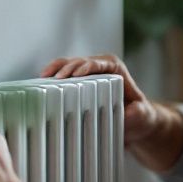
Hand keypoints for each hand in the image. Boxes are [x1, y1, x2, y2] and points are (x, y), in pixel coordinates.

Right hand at [40, 54, 161, 145]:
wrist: (134, 119)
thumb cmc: (140, 115)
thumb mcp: (143, 116)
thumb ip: (137, 114)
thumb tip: (125, 115)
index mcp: (115, 67)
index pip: (98, 63)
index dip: (86, 67)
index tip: (76, 74)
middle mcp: (99, 65)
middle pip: (78, 62)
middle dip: (65, 68)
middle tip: (53, 79)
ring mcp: (86, 72)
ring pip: (66, 65)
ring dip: (54, 70)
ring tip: (41, 79)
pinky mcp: (77, 80)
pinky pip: (61, 74)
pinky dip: (51, 77)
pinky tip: (39, 84)